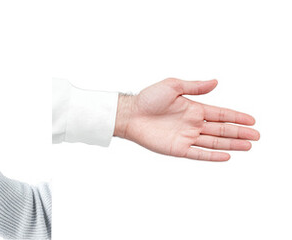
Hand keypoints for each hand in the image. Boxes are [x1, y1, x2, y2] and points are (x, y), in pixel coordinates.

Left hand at [114, 78, 259, 160]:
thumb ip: (194, 86)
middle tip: (257, 136)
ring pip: (214, 142)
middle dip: (239, 132)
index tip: (252, 120)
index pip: (221, 114)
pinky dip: (212, 155)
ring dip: (231, 144)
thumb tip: (216, 82)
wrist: (129, 114)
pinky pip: (199, 154)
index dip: (236, 117)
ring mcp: (186, 137)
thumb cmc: (147, 98)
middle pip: (222, 129)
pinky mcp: (177, 148)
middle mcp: (193, 124)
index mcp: (194, 109)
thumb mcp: (172, 86)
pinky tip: (227, 156)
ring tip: (249, 146)